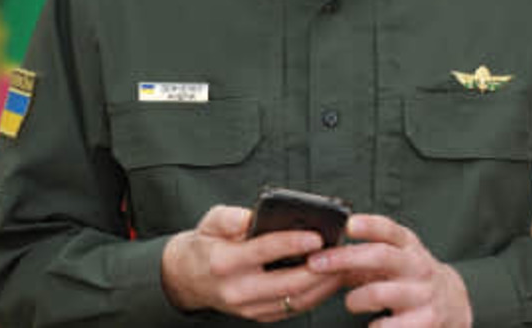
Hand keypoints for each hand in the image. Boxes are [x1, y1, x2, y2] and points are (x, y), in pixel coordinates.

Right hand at [160, 205, 342, 321]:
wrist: (187, 279)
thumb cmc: (204, 245)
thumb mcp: (210, 222)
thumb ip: (230, 217)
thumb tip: (253, 215)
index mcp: (224, 262)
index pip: (264, 251)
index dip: (292, 243)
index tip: (317, 235)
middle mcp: (237, 289)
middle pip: (288, 282)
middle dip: (319, 269)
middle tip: (341, 252)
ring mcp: (249, 308)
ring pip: (296, 300)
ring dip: (324, 284)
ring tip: (343, 265)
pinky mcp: (259, 316)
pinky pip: (294, 308)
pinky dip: (316, 294)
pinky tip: (330, 279)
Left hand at [307, 214, 471, 327]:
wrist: (452, 303)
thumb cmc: (409, 277)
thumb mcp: (393, 257)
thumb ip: (362, 253)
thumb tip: (319, 251)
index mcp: (408, 246)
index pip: (389, 229)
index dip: (368, 225)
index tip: (347, 224)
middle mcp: (417, 266)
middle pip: (380, 256)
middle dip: (344, 258)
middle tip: (316, 263)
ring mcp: (422, 293)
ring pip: (378, 293)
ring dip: (355, 298)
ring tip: (351, 302)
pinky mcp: (426, 320)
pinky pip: (387, 326)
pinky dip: (374, 327)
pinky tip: (373, 325)